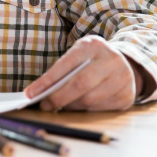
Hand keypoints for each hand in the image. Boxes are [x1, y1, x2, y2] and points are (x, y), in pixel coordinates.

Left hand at [23, 35, 142, 111]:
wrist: (123, 63)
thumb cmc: (92, 60)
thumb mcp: (79, 55)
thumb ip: (63, 70)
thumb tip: (41, 92)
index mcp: (93, 45)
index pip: (66, 64)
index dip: (47, 81)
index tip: (30, 93)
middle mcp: (111, 60)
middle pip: (80, 84)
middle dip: (58, 97)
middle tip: (45, 105)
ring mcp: (122, 78)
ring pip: (90, 100)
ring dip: (71, 106)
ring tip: (59, 105)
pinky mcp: (127, 96)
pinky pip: (100, 109)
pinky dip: (85, 110)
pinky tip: (78, 107)